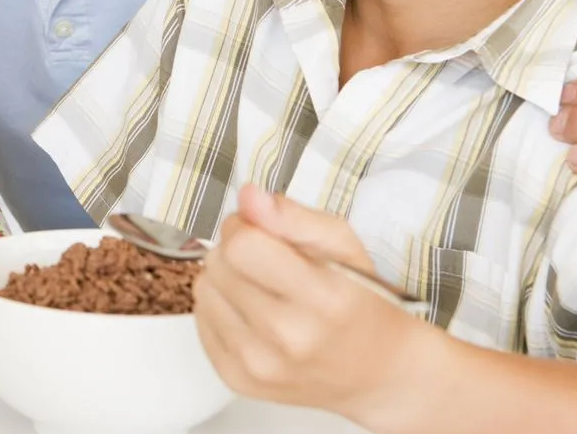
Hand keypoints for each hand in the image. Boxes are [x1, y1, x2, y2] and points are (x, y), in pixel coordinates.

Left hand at [193, 185, 438, 425]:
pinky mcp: (237, 380)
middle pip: (219, 264)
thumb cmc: (362, 301)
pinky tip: (251, 312)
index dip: (246, 226)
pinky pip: (200, 320)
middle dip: (236, 250)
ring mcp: (259, 365)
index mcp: (322, 298)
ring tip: (261, 287)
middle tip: (267, 261)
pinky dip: (220, 308)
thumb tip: (248, 196)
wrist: (376, 372)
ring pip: (203, 290)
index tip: (260, 230)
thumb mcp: (344, 244)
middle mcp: (287, 337)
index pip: (243, 245)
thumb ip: (293, 216)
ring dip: (225, 279)